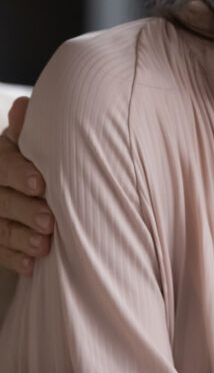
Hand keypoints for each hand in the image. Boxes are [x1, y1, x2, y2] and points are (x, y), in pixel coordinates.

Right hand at [0, 97, 52, 275]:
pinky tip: (33, 266)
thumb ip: (28, 130)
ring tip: (44, 247)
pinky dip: (17, 259)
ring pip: (1, 229)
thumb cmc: (36, 159)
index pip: (3, 165)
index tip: (40, 183)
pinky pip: (1, 252)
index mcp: (2, 158)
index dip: (19, 173)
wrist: (28, 181)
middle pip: (2, 201)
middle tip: (50, 221)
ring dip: (22, 239)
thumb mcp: (31, 142)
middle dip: (25, 211)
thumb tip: (25, 106)